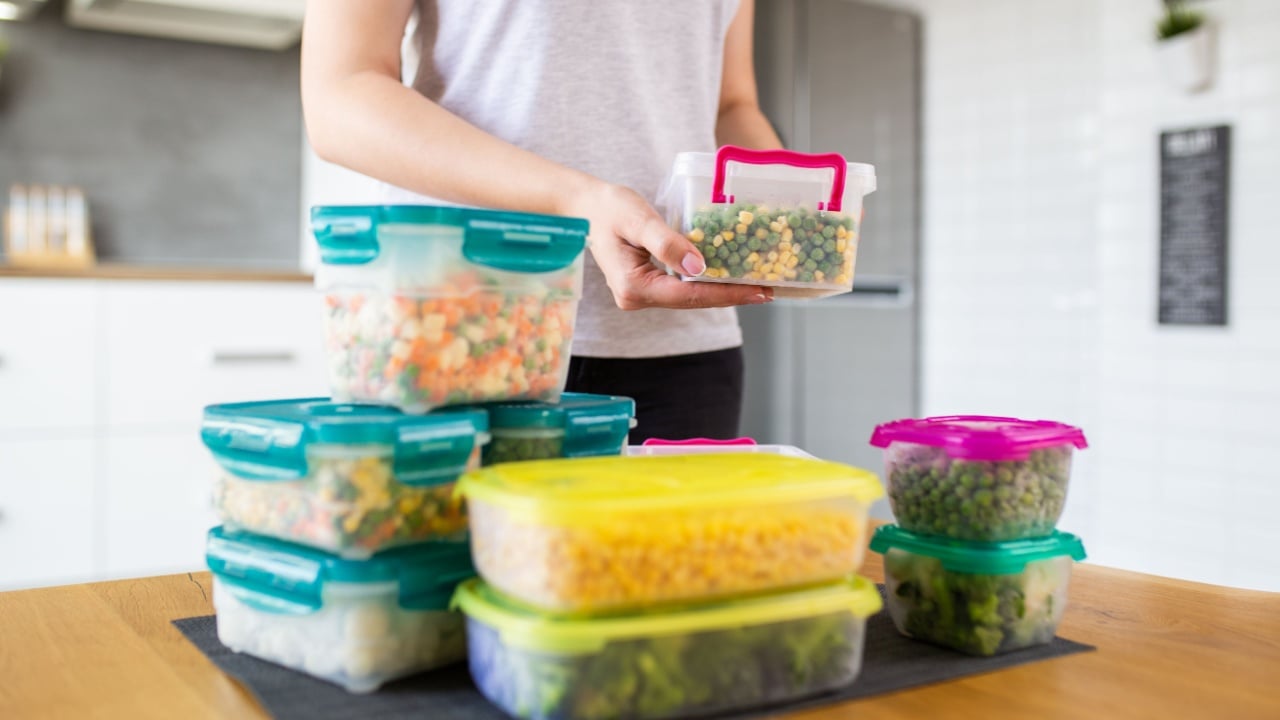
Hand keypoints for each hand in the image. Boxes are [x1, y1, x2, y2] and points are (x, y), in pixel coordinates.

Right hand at [561, 181, 773, 310]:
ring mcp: (641, 295)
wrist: (586, 207)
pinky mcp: (647, 286)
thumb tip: (699, 267)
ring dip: (721, 289)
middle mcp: (636, 298)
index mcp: (634, 287)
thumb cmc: (609, 208)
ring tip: (756, 285)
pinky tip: (729, 275)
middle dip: (730, 294)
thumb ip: (667, 242)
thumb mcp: (639, 219)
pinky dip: (706, 281)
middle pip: (692, 300)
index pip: (689, 295)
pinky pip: (682, 287)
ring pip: (689, 296)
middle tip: (769, 290)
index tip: (758, 292)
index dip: (727, 294)